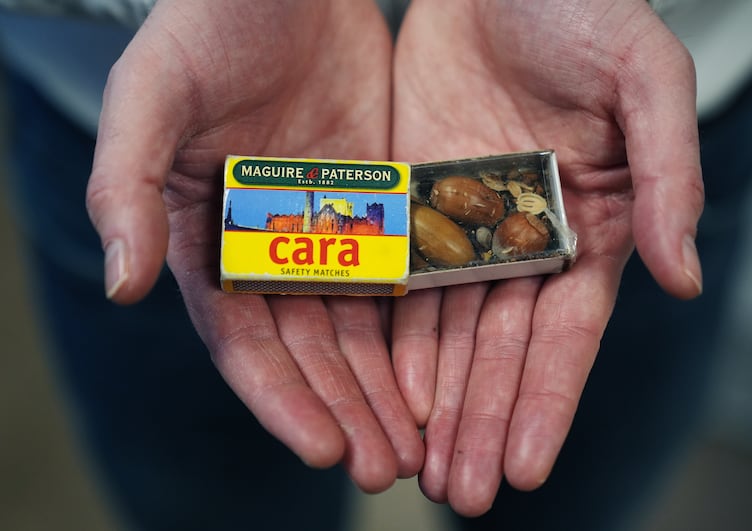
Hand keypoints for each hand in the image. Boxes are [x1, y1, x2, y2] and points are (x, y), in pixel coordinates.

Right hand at [86, 0, 422, 491]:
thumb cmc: (205, 31)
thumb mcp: (151, 101)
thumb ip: (127, 190)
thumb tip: (121, 286)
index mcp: (211, 245)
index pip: (245, 342)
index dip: (280, 398)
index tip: (321, 446)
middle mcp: (272, 253)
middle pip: (311, 352)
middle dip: (344, 412)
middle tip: (385, 468)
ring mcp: (329, 234)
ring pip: (361, 330)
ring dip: (386, 391)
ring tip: (418, 446)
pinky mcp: (381, 209)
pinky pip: (403, 279)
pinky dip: (419, 331)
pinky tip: (445, 373)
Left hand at [391, 0, 702, 514]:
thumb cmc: (584, 10)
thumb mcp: (646, 80)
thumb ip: (670, 177)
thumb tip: (687, 279)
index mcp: (590, 225)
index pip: (566, 334)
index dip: (547, 400)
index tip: (526, 466)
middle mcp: (526, 240)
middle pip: (502, 348)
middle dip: (484, 421)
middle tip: (463, 492)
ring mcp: (467, 226)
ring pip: (448, 329)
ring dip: (436, 400)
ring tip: (419, 467)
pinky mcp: (415, 202)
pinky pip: (402, 280)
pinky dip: (395, 338)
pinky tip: (385, 391)